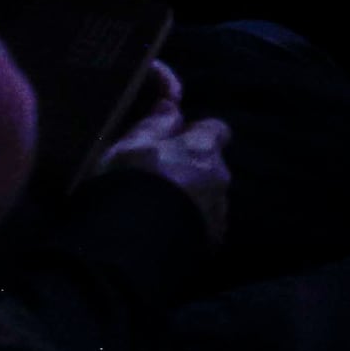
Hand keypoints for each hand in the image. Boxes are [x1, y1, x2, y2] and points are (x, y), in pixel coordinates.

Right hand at [86, 68, 237, 240]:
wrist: (133, 245)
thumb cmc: (129, 184)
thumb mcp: (130, 146)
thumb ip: (155, 124)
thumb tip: (171, 104)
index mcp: (203, 148)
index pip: (217, 128)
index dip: (197, 133)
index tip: (175, 139)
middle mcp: (220, 177)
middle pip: (212, 165)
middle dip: (192, 168)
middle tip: (158, 178)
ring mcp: (219, 212)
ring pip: (209, 196)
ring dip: (191, 197)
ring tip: (157, 208)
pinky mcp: (212, 242)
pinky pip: (203, 224)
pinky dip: (189, 223)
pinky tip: (164, 231)